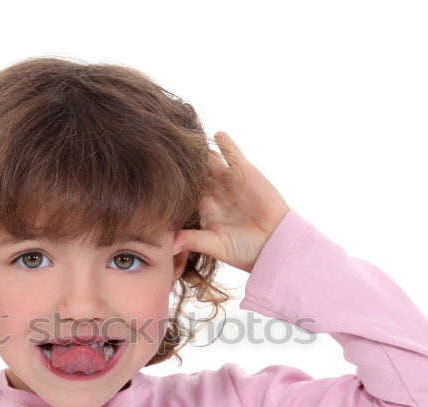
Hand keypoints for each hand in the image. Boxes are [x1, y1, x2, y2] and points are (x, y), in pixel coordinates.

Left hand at [173, 131, 289, 272]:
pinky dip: (226, 144)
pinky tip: (216, 134)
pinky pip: (233, 154)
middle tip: (163, 149)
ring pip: (209, 160)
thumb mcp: (216, 246)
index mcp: (201, 210)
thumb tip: (168, 245)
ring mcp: (227, 180)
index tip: (153, 177)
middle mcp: (212, 192)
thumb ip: (193, 240)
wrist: (275, 243)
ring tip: (185, 137)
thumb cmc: (244, 251)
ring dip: (199, 151)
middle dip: (181, 163)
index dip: (170, 186)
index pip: (181, 193)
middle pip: (193, 173)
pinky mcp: (244, 172)